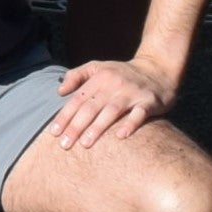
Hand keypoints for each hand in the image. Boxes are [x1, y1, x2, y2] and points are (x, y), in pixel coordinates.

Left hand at [49, 55, 177, 147]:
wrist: (158, 69)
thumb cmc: (122, 73)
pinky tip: (120, 136)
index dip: (65, 116)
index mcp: (99, 78)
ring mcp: (132, 93)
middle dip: (76, 126)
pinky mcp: (149, 102)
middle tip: (64, 144)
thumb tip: (59, 92)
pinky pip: (139, 114)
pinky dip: (130, 124)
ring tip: (85, 144)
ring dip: (97, 128)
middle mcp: (114, 85)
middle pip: (91, 107)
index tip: (53, 133)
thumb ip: (77, 76)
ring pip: (111, 111)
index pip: (78, 100)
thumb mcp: (98, 67)